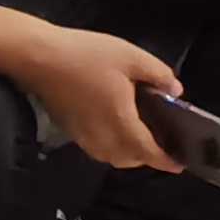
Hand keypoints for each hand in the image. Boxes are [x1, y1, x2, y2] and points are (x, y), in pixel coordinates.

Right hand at [18, 20, 183, 172]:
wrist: (40, 57)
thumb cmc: (87, 56)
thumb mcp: (132, 57)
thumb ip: (158, 75)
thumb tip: (175, 91)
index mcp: (121, 122)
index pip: (147, 152)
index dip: (165, 160)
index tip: (180, 164)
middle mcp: (101, 137)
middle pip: (129, 159)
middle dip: (146, 157)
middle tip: (161, 142)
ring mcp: (82, 136)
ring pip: (110, 156)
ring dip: (127, 153)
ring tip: (139, 135)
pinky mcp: (69, 131)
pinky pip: (95, 148)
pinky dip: (110, 145)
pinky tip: (113, 125)